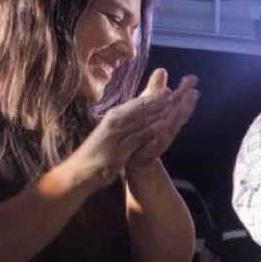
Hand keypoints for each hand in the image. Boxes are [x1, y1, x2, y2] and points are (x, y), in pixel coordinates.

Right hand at [57, 89, 173, 192]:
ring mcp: (116, 135)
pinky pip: (137, 139)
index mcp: (114, 116)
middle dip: (159, 102)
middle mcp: (115, 122)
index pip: (136, 104)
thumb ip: (125, 121)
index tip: (169, 91)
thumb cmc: (98, 150)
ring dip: (158, 114)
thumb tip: (137, 112)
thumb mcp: (112, 132)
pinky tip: (163, 129)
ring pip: (141, 121)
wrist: (82, 170)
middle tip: (178, 95)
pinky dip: (150, 133)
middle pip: (141, 110)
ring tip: (174, 108)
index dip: (153, 97)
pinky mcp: (119, 150)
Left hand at [127, 69, 199, 167]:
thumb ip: (155, 90)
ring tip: (186, 107)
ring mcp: (161, 138)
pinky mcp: (152, 150)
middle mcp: (167, 126)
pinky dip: (163, 134)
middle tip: (194, 92)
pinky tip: (166, 127)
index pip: (178, 100)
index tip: (192, 78)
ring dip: (179, 117)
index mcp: (166, 114)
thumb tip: (162, 70)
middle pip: (179, 112)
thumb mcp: (146, 106)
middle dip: (186, 102)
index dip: (184, 90)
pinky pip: (159, 141)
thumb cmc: (141, 130)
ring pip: (172, 126)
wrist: (133, 157)